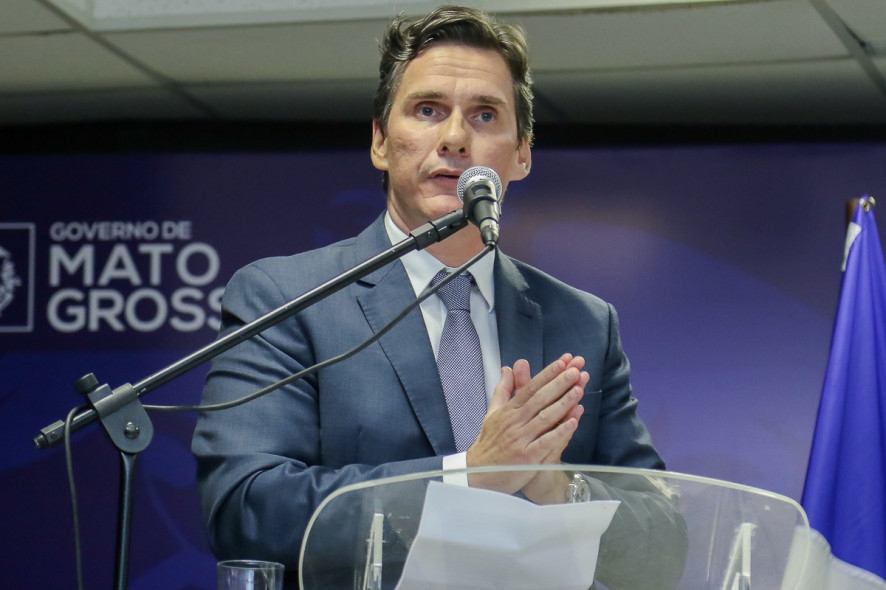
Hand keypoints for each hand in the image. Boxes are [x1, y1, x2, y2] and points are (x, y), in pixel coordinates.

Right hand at [466, 353, 587, 495]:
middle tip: (576, 369)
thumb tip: (507, 368)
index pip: (530, 387)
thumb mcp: (493, 412)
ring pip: (544, 417)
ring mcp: (520, 439)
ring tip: (579, 389)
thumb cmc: (489, 442)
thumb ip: (503, 389)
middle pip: (540, 398)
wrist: (478, 473)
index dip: (548, 374)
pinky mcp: (526, 457)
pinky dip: (559, 432)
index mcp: (509, 410)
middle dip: (559, 382)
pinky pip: (545, 442)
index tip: (563, 362)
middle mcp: (515, 421)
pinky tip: (573, 422)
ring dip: (563, 403)